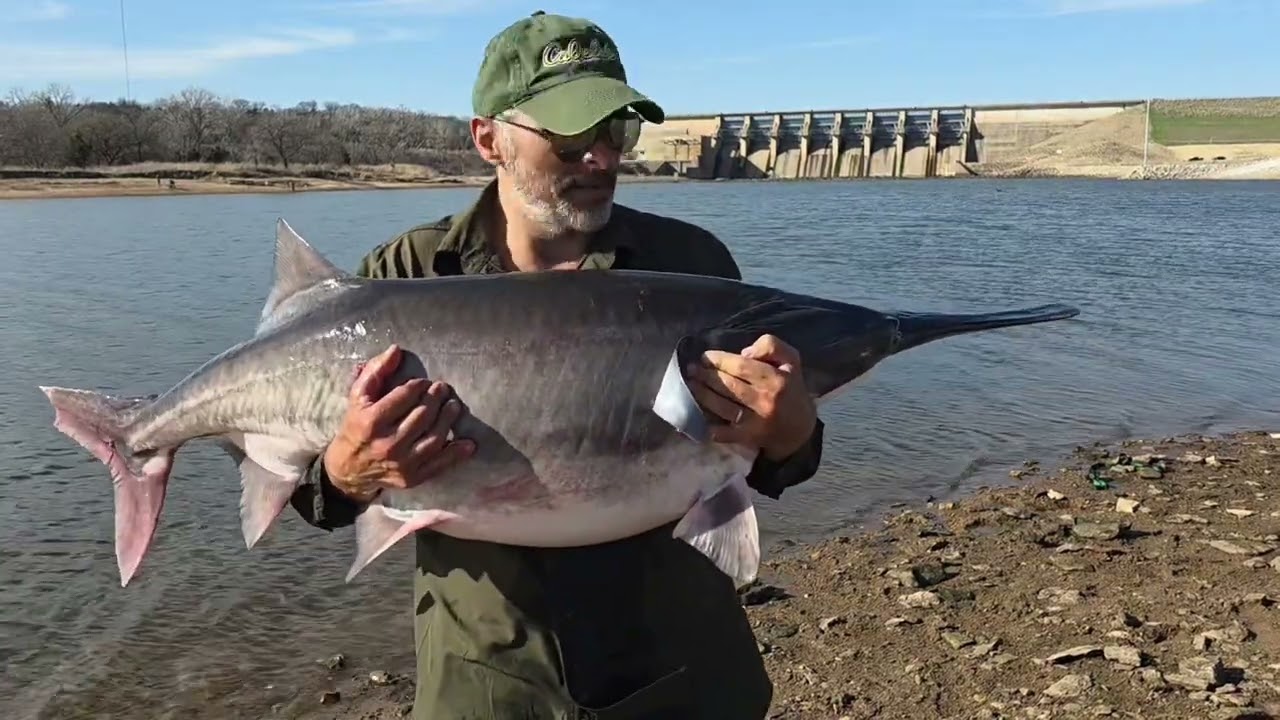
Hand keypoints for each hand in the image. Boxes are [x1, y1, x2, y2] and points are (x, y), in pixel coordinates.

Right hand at [324, 344, 474, 501]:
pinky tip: (469, 443)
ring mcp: (402, 463)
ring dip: (448, 420)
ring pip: (434, 438)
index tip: (423, 383)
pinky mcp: (412, 477)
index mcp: (372, 421)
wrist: (348, 469)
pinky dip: (457, 454)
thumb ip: (375, 371)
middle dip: (435, 399)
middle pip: (422, 416)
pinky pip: (439, 464)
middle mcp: (387, 443)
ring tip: (453, 406)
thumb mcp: (358, 397)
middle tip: (442, 389)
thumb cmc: (356, 426)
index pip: (403, 398)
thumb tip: (396, 350)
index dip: (418, 386)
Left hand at [686, 334, 816, 460]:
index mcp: (776, 380)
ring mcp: (755, 422)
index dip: (719, 360)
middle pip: (728, 386)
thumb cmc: (791, 390)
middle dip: (706, 376)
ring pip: (722, 406)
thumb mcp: (791, 360)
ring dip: (702, 394)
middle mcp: (765, 401)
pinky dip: (708, 423)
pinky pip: (722, 431)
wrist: (799, 431)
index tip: (705, 357)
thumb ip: (771, 346)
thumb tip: (744, 353)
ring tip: (690, 384)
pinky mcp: (747, 438)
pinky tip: (696, 412)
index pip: (741, 367)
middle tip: (692, 369)